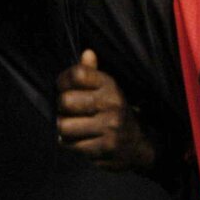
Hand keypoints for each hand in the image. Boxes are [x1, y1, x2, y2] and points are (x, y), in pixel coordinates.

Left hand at [55, 49, 155, 171]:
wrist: (138, 144)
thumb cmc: (114, 112)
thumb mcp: (108, 90)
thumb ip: (92, 72)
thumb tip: (87, 53)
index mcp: (110, 85)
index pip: (77, 74)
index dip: (63, 80)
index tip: (64, 87)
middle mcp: (112, 103)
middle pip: (66, 101)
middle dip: (61, 108)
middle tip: (68, 111)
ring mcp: (109, 126)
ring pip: (64, 126)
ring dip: (64, 128)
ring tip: (73, 127)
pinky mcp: (105, 147)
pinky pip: (70, 145)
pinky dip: (70, 143)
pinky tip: (80, 139)